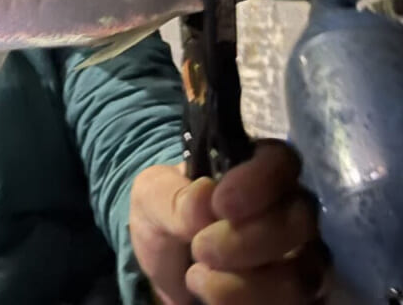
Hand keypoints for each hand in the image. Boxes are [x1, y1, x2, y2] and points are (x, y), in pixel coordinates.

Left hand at [129, 140, 329, 304]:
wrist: (166, 269)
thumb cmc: (165, 217)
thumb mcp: (151, 197)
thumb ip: (172, 196)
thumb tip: (205, 196)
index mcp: (257, 170)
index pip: (281, 161)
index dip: (258, 182)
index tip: (221, 204)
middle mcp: (289, 210)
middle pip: (299, 222)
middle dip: (247, 241)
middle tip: (200, 248)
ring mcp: (300, 257)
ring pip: (300, 274)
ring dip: (244, 284)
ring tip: (197, 277)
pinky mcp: (298, 295)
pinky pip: (294, 304)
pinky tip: (211, 298)